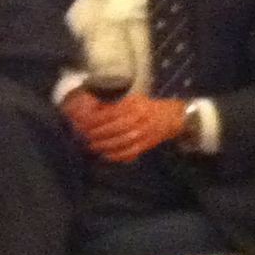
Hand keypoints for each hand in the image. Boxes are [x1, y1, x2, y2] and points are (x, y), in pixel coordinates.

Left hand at [67, 91, 185, 162]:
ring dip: (105, 145)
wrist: (169, 117)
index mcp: (135, 105)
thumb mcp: (132, 99)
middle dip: (98, 134)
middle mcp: (140, 119)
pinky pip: (130, 152)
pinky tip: (106, 155)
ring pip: (121, 141)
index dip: (96, 120)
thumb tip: (93, 108)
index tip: (85, 123)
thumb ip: (114, 104)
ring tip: (93, 146)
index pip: (111, 114)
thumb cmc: (146, 106)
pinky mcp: (146, 144)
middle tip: (86, 136)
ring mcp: (144, 133)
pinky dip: (117, 155)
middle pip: (115, 128)